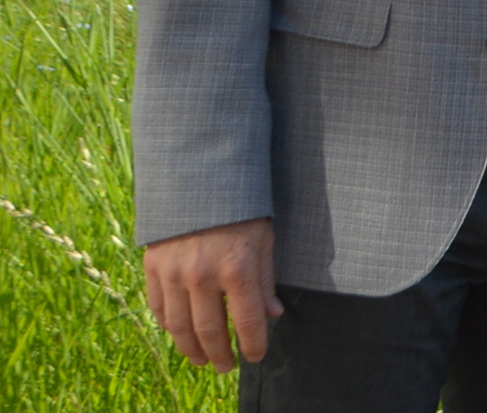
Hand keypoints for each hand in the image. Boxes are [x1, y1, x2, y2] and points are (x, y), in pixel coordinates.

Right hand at [143, 217, 280, 370]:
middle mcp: (201, 275)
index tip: (256, 356)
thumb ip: (265, 280)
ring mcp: (173, 273)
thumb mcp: (264, 239)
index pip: (246, 320)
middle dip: (220, 354)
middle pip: (208, 331)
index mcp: (236, 268)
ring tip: (203, 359)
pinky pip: (158, 308)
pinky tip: (179, 334)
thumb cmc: (240, 208)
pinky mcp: (153, 268)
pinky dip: (169, 326)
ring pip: (178, 326)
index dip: (252, 344)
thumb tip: (273, 315)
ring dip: (191, 348)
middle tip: (226, 366)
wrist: (198, 180)